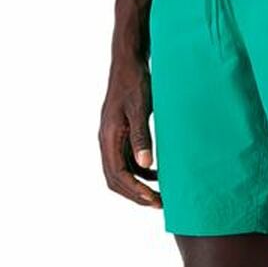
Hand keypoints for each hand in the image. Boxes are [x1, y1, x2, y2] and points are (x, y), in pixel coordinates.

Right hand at [97, 54, 160, 207]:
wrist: (128, 62)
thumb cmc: (135, 82)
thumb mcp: (141, 109)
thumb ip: (142, 137)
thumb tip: (145, 164)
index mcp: (109, 137)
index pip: (118, 175)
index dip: (135, 191)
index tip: (154, 200)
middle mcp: (107, 141)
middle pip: (116, 180)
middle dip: (136, 195)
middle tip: (159, 204)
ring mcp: (113, 139)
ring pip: (121, 173)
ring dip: (139, 186)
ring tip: (160, 195)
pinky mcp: (121, 135)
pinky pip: (128, 162)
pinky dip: (142, 172)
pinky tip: (159, 174)